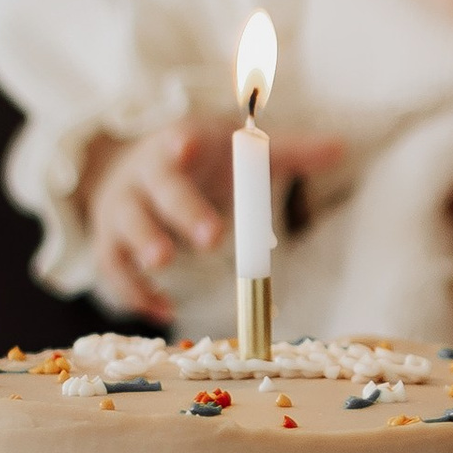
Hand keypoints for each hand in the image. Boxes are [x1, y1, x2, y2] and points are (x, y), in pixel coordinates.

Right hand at [79, 121, 343, 320]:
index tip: (191, 144)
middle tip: (211, 236)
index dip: (183, 145)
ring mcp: (121, 212)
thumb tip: (343, 146)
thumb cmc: (196, 161)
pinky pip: (114, 271)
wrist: (125, 169)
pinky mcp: (109, 245)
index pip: (177, 141)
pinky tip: (164, 311)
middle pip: (158, 192)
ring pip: (125, 229)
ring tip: (163, 261)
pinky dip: (136, 292)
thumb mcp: (234, 151)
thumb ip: (286, 151)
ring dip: (143, 244)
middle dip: (182, 211)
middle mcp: (143, 177)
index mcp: (177, 146)